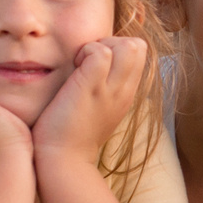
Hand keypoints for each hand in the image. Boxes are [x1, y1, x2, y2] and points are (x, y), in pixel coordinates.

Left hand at [32, 35, 151, 160]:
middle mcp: (124, 90)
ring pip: (128, 44)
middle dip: (112, 42)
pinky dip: (85, 51)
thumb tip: (94, 67)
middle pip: (138, 45)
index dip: (117, 49)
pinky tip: (72, 68)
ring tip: (81, 64)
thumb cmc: (72, 133)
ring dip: (101, 45)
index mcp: (127, 94)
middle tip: (88, 61)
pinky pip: (100, 51)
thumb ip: (104, 88)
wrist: (63, 160)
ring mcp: (110, 88)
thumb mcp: (99, 109)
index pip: (138, 53)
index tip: (94, 64)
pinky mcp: (92, 86)